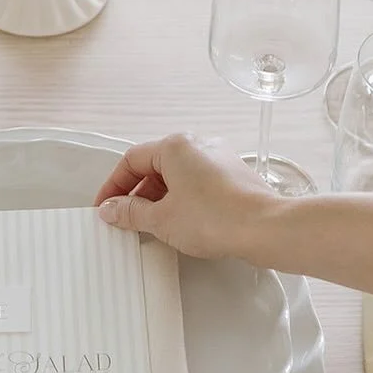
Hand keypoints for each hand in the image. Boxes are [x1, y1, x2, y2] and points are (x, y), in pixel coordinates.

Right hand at [95, 133, 274, 259]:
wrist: (265, 228)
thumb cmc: (217, 217)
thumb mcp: (161, 219)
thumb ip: (131, 212)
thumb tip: (111, 209)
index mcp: (174, 146)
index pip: (131, 161)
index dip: (113, 186)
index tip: (107, 208)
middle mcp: (197, 144)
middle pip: (154, 166)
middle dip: (137, 194)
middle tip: (127, 220)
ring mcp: (218, 158)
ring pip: (177, 175)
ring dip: (160, 198)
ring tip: (154, 226)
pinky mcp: (233, 176)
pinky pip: (197, 183)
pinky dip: (183, 199)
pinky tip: (182, 224)